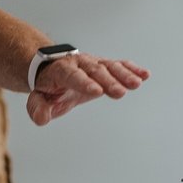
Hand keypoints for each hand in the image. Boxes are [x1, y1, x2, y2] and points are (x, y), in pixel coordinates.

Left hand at [27, 53, 149, 125]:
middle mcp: (79, 64)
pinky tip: (145, 75)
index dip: (84, 83)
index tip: (96, 91)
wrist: (52, 69)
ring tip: (136, 84)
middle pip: (95, 71)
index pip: (72, 76)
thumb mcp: (38, 100)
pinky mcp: (105, 66)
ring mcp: (94, 64)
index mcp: (61, 71)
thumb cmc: (47, 88)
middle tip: (120, 93)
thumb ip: (38, 108)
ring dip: (124, 75)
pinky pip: (119, 66)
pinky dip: (132, 69)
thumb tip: (41, 119)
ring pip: (109, 67)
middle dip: (108, 81)